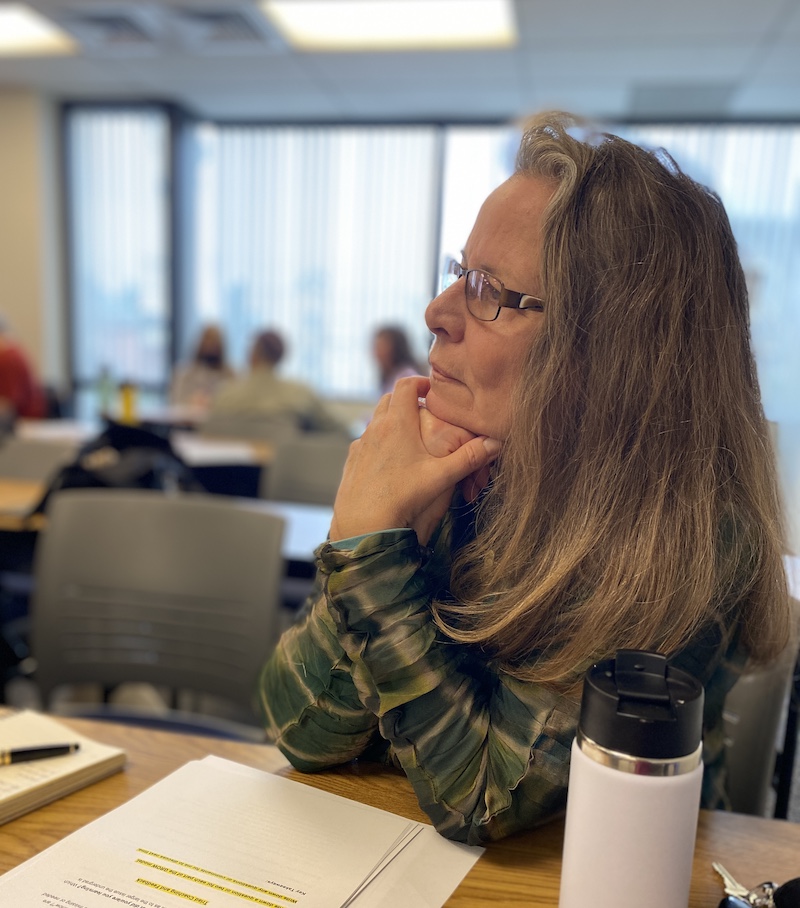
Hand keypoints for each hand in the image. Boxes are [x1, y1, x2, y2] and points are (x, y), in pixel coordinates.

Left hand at [330, 377, 499, 544]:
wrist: (363, 527)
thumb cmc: (402, 499)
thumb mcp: (441, 477)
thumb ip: (469, 457)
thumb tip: (496, 442)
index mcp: (397, 423)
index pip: (406, 384)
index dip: (421, 382)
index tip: (433, 391)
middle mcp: (375, 429)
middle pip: (388, 399)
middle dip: (407, 399)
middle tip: (424, 410)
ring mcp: (360, 446)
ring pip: (375, 421)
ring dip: (391, 420)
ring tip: (410, 435)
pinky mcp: (352, 463)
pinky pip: (365, 442)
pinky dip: (378, 442)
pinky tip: (390, 461)